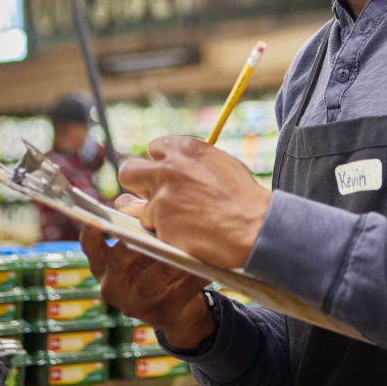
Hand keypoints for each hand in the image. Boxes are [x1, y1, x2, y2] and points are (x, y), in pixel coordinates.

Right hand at [80, 193, 212, 350]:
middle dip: (130, 244)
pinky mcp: (164, 315)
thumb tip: (130, 203)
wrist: (181, 311)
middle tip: (144, 226)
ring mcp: (137, 304)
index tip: (99, 213)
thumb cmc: (157, 265)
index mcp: (105, 267)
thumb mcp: (143, 247)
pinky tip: (207, 265)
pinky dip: (195, 277)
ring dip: (166, 263)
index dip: (91, 229)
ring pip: (149, 282)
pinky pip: (182, 292)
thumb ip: (136, 222)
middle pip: (117, 262)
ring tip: (181, 246)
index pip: (91, 246)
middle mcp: (114, 287)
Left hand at [118, 135, 271, 268]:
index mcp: (185, 149)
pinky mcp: (161, 224)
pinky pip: (153, 232)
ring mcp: (162, 198)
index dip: (159, 165)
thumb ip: (188, 163)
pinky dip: (167, 236)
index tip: (166, 177)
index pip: (153, 149)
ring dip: (157, 217)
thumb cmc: (244, 198)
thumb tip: (163, 167)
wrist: (257, 228)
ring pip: (141, 209)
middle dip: (137, 184)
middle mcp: (168, 169)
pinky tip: (189, 236)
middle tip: (150, 198)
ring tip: (186, 223)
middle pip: (129, 171)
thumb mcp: (219, 165)